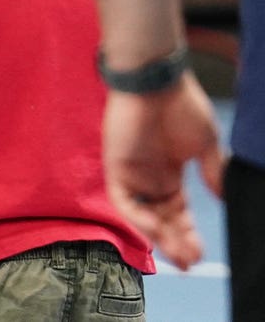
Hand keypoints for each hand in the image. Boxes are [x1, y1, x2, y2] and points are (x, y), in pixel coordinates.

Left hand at [103, 72, 224, 270]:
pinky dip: (138, 217)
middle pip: (162, 218)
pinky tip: (157, 229)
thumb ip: (212, 172)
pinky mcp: (116, 166)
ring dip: (160, 236)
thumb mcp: (206, 143)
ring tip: (178, 254)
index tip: (199, 253)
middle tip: (190, 261)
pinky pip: (123, 200)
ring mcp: (132, 172)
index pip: (177, 211)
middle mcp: (150, 176)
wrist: (156, 80)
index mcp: (170, 171)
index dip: (188, 233)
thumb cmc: (181, 104)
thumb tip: (224, 198)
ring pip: (143, 215)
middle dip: (176, 241)